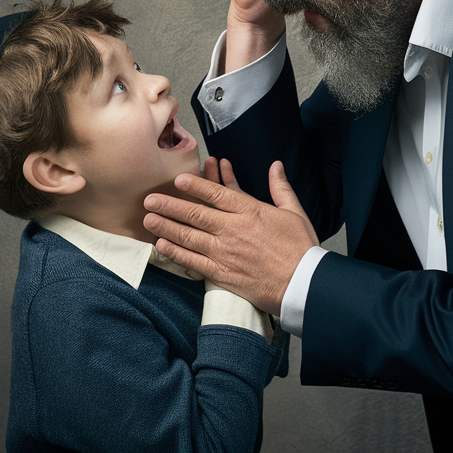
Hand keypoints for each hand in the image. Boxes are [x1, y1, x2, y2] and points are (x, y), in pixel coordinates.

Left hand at [143, 160, 317, 314]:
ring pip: (189, 237)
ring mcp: (226, 253)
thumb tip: (275, 167)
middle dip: (170, 205)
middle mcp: (234, 231)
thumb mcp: (294, 212)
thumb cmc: (301, 249)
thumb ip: (280, 188)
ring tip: (148, 220)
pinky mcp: (223, 274)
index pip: (217, 194)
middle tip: (150, 199)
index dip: (195, 185)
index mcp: (251, 212)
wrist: (304, 285)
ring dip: (166, 227)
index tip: (178, 180)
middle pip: (195, 214)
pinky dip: (176, 253)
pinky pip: (193, 262)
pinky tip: (162, 246)